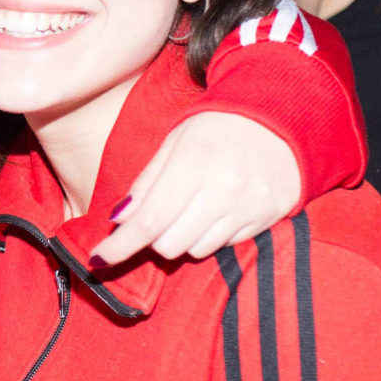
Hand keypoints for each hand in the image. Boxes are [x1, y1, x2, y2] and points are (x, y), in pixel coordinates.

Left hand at [92, 111, 301, 265]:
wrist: (283, 120)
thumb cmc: (219, 127)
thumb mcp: (175, 141)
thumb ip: (146, 182)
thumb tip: (118, 220)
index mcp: (194, 163)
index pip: (149, 220)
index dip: (120, 246)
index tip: (98, 260)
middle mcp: (223, 189)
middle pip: (169, 244)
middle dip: (153, 237)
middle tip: (159, 214)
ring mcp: (248, 207)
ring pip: (195, 250)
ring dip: (182, 237)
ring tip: (193, 206)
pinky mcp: (266, 219)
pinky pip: (224, 246)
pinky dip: (211, 235)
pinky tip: (218, 208)